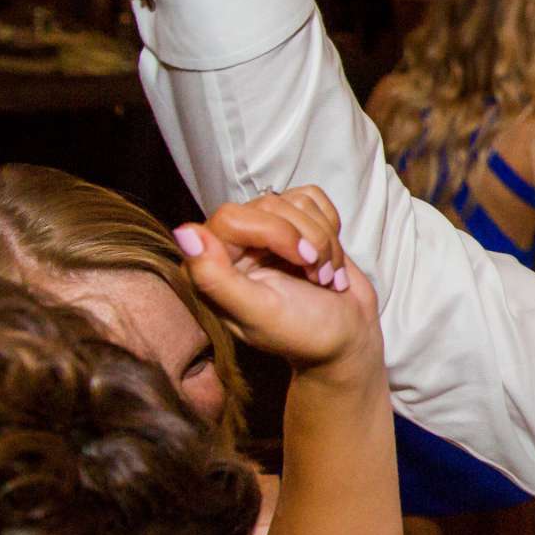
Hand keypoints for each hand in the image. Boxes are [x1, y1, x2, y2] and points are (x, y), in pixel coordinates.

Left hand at [185, 187, 379, 373]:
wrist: (349, 336)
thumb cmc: (304, 332)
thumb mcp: (258, 313)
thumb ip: (216, 279)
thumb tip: (185, 234)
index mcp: (213, 267)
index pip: (234, 218)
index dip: (276, 232)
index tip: (305, 261)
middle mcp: (234, 245)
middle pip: (270, 205)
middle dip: (308, 239)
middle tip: (319, 275)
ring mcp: (266, 233)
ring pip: (296, 202)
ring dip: (324, 240)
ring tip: (324, 274)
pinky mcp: (295, 224)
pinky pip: (313, 198)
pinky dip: (331, 227)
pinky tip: (328, 258)